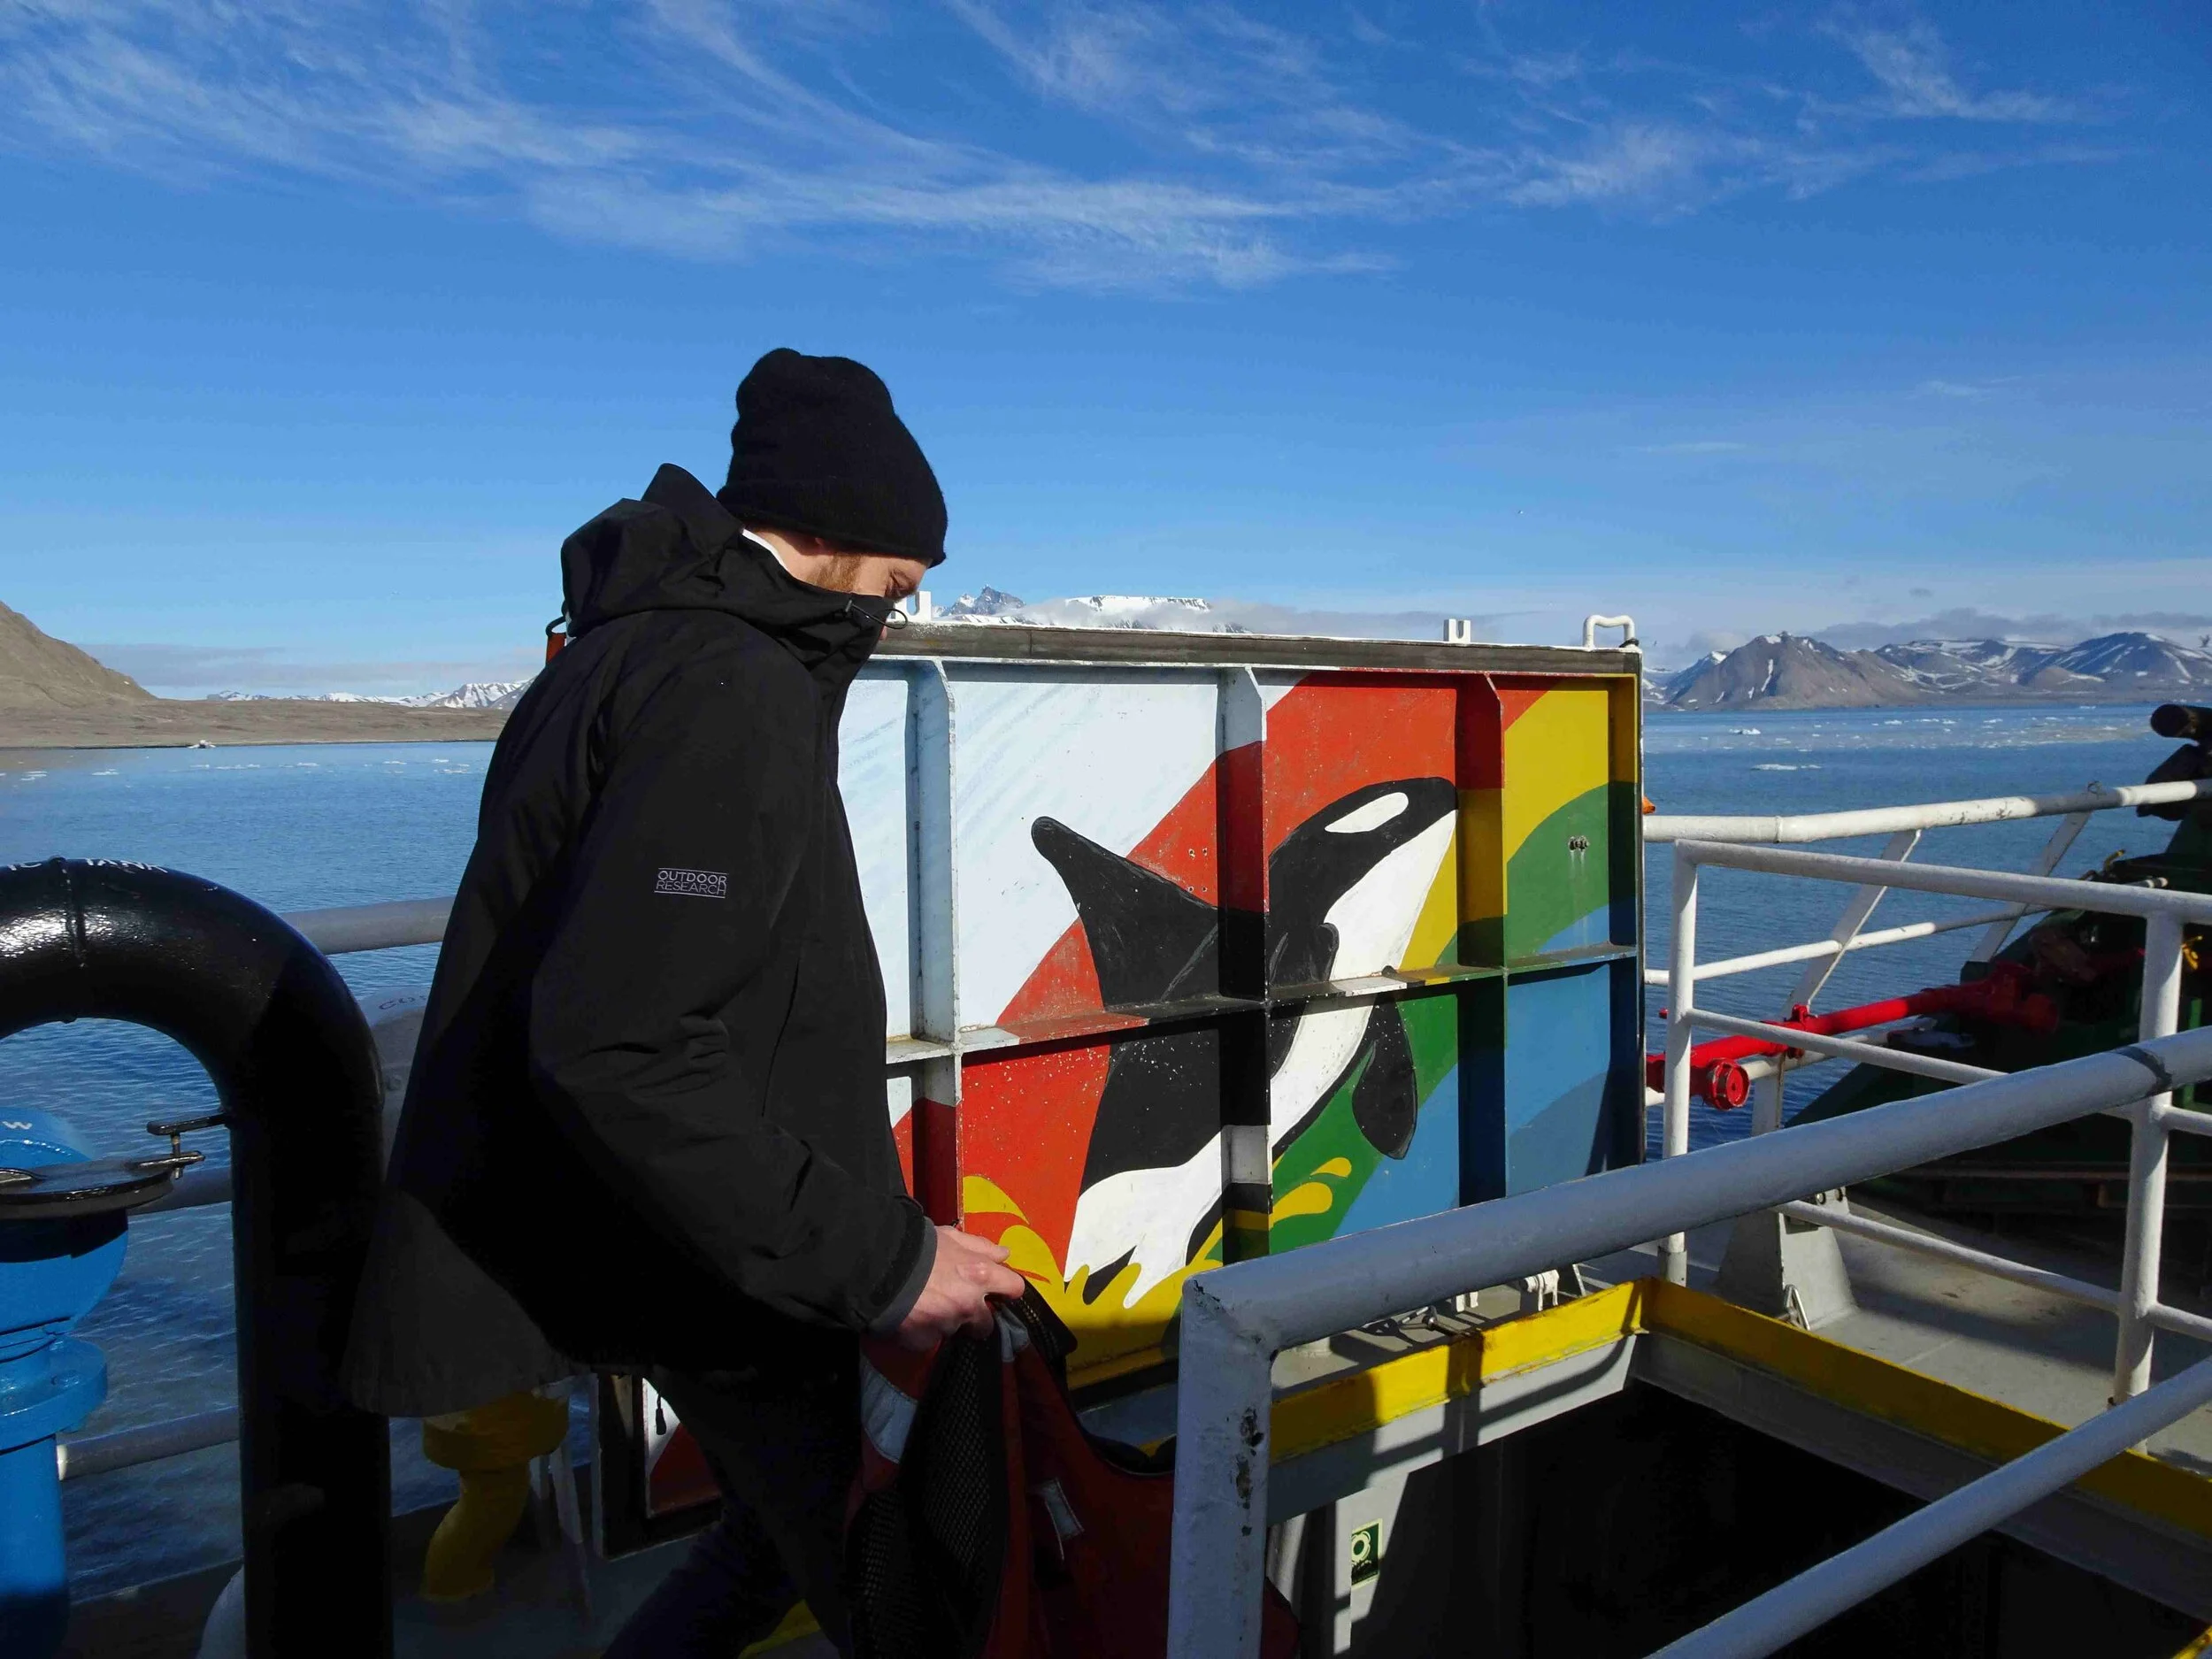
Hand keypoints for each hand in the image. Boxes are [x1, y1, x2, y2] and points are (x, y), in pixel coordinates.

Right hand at [892, 1226, 1027, 1351]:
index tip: (998, 1292)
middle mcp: (969, 1305)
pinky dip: (922, 1330)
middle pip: (986, 1324)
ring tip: (923, 1305)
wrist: (876, 1266)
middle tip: (956, 1306)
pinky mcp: (925, 1341)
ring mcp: (947, 1326)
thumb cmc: (916, 1247)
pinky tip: (909, 1316)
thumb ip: (980, 1246)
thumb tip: (1004, 1254)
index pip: (1014, 1288)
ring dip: (943, 1321)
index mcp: (980, 1275)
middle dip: (975, 1319)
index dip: (1007, 1290)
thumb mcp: (950, 1237)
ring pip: (953, 1330)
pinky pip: (928, 1339)